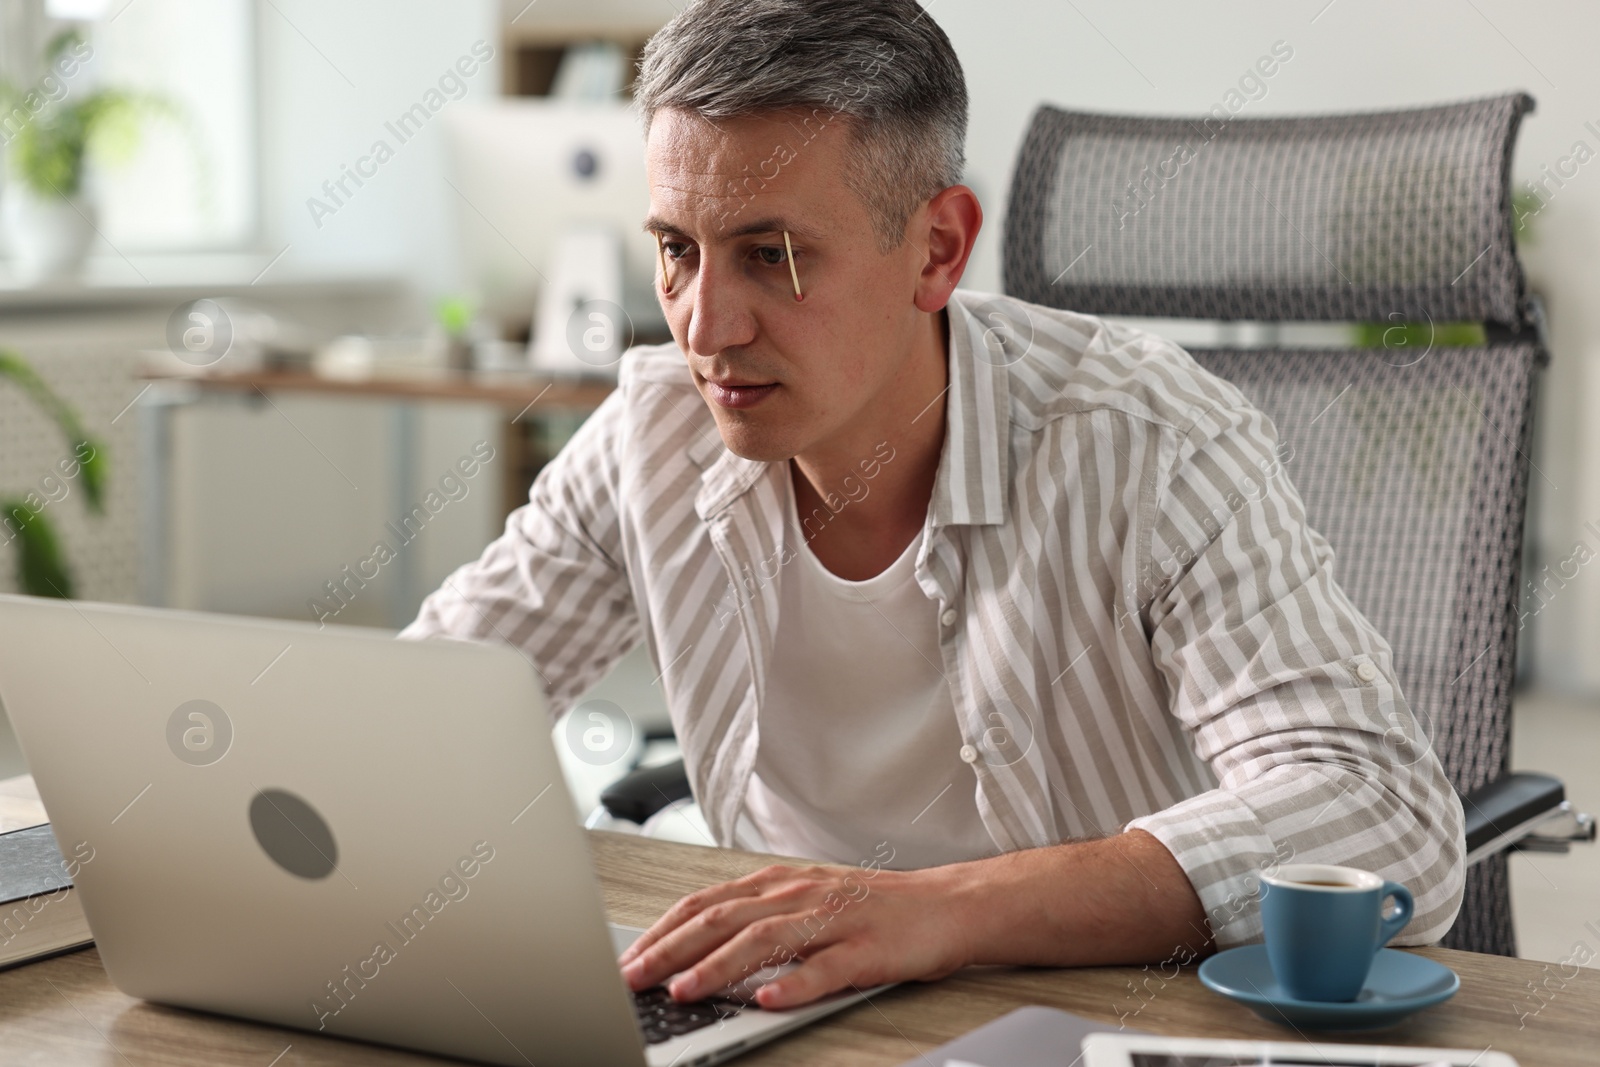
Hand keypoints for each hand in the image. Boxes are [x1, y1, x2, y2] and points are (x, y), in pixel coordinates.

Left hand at [616, 861, 969, 1009]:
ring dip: (719, 967)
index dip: (664, 929)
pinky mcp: (867, 949)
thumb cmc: (874, 909)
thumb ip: (759, 920)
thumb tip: (698, 950)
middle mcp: (801, 894)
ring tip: (685, 990)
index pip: (708, 903)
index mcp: (781, 883)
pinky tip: (767, 1000)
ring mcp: (834, 919)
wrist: (947, 905)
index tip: (630, 957)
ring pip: (765, 940)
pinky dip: (793, 984)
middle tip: (636, 977)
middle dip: (672, 949)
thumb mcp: (808, 903)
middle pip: (724, 919)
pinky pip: (826, 968)